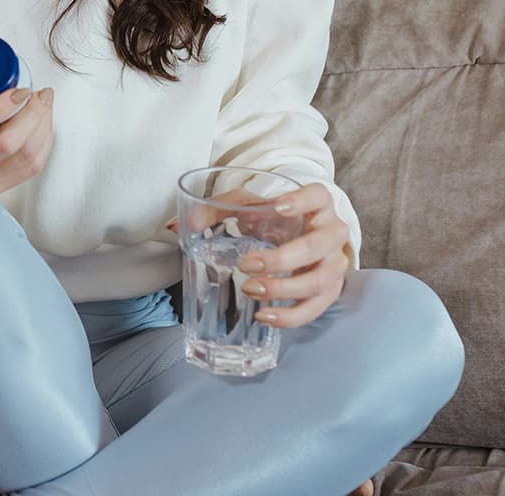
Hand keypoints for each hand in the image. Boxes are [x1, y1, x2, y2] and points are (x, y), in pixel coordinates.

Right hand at [0, 36, 54, 195]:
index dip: (2, 106)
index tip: (21, 88)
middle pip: (7, 143)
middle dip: (33, 114)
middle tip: (39, 93)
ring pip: (25, 157)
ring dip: (43, 127)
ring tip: (44, 104)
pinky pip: (30, 168)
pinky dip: (43, 144)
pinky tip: (43, 125)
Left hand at [166, 181, 351, 329]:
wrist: (299, 235)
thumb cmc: (271, 217)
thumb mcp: (246, 206)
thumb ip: (213, 209)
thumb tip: (176, 226)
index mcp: (316, 204)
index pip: (319, 195)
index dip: (302, 201)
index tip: (278, 207)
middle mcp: (331, 232)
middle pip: (317, 245)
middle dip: (281, 259)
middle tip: (246, 265)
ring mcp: (335, 263)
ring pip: (320, 281)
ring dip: (284, 290)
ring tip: (250, 290)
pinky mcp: (331, 290)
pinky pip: (317, 309)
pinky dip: (291, 317)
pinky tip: (265, 315)